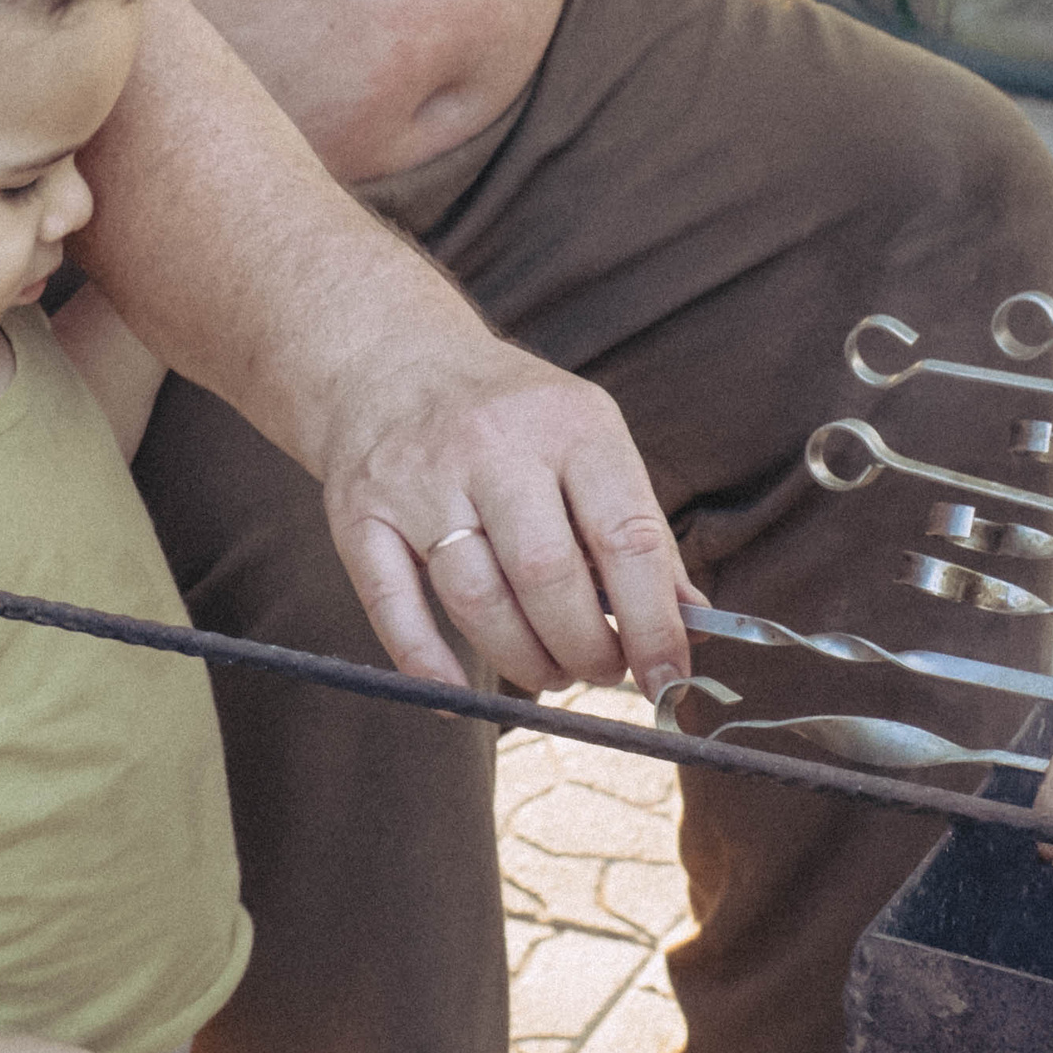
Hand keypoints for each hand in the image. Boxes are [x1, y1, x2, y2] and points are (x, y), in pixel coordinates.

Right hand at [321, 327, 694, 698]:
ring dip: (523, 662)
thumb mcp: (587, 438)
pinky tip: (457, 695)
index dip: (655, 624)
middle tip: (601, 671)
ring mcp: (419, 477)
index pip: (625, 535)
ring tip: (548, 672)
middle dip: (586, 649)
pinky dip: (428, 667)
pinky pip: (393, 610)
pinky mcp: (360, 512)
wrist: (390, 357)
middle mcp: (492, 443)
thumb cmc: (510, 415)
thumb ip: (638, 528)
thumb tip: (693, 624)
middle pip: (547, 575)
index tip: (670, 678)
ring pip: (476, 601)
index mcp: (568, 423)